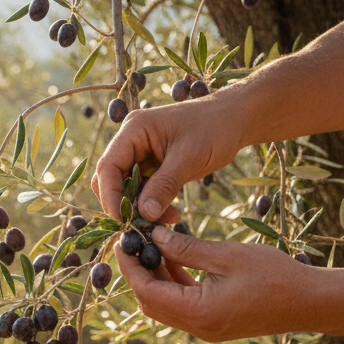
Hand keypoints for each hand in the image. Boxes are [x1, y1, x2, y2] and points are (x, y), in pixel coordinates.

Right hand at [93, 94, 246, 221]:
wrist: (235, 119)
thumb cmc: (214, 129)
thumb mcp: (189, 159)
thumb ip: (164, 186)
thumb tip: (144, 215)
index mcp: (134, 130)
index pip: (108, 167)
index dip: (111, 196)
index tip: (123, 221)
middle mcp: (131, 140)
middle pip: (110, 178)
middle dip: (123, 204)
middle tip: (142, 225)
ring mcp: (140, 152)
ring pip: (126, 188)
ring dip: (141, 207)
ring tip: (167, 219)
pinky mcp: (151, 164)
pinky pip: (142, 189)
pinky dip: (152, 204)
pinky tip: (171, 213)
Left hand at [116, 226, 317, 341]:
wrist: (311, 301)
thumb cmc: (274, 275)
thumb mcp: (225, 255)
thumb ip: (186, 247)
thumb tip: (153, 236)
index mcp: (198, 313)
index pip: (147, 292)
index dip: (130, 267)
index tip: (121, 242)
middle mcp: (197, 328)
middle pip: (151, 302)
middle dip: (138, 273)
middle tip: (133, 242)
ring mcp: (206, 329)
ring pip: (165, 305)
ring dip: (156, 277)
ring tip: (153, 245)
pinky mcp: (215, 324)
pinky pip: (183, 306)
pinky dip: (174, 284)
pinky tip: (175, 258)